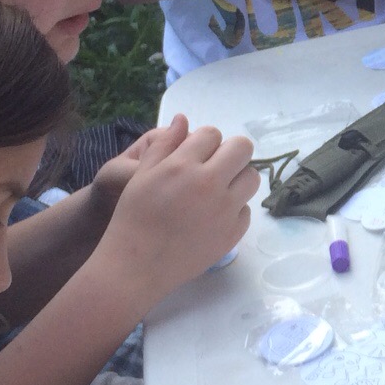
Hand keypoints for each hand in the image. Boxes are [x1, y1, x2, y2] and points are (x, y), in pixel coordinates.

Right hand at [97, 120, 258, 299]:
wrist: (137, 265)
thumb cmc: (133, 216)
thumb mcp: (141, 175)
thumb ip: (165, 145)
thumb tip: (183, 119)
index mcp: (184, 165)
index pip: (212, 134)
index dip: (204, 141)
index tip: (196, 154)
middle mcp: (210, 184)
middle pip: (242, 149)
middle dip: (230, 153)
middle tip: (215, 166)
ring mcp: (226, 209)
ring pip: (251, 178)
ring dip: (237, 178)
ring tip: (218, 189)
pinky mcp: (233, 233)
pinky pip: (246, 210)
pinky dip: (234, 209)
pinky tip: (213, 216)